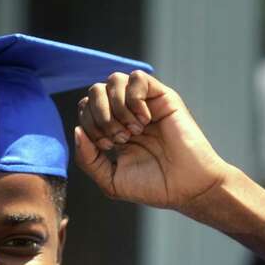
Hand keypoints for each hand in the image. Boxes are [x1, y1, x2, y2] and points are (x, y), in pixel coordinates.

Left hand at [73, 71, 233, 215]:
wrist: (187, 187)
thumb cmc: (153, 186)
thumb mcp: (110, 180)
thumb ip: (87, 159)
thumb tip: (77, 130)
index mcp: (112, 128)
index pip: (85, 108)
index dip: (88, 125)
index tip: (108, 147)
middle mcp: (126, 112)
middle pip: (95, 91)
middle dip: (100, 116)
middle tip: (119, 139)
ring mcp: (144, 103)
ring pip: (113, 80)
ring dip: (116, 107)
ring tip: (132, 131)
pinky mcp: (163, 97)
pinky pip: (137, 77)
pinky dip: (133, 99)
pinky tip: (145, 120)